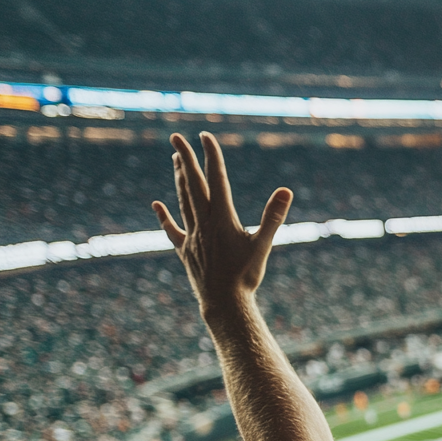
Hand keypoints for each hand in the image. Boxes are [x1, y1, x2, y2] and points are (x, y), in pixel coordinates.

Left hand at [152, 132, 292, 314]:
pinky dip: (164, 216)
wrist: (224, 304)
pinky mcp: (186, 250)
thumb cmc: (246, 276)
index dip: (211, 156)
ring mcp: (192, 236)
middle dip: (185, 158)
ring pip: (182, 200)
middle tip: (177, 137)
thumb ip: (273, 216)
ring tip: (176, 159)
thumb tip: (286, 191)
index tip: (205, 136)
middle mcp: (203, 222)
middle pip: (192, 184)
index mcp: (222, 218)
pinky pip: (172, 229)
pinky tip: (156, 204)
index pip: (216, 179)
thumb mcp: (264, 244)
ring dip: (179, 178)